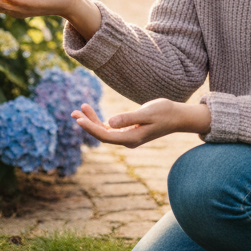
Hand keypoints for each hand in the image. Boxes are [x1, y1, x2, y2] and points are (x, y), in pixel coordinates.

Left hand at [71, 99, 210, 147]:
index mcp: (132, 138)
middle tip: (73, 112)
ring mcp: (128, 137)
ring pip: (104, 131)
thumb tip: (110, 122)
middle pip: (102, 134)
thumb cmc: (165, 112)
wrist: (177, 117)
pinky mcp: (128, 131)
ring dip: (91, 121)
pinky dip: (99, 120)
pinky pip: (109, 128)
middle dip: (87, 124)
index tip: (78, 119)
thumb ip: (128, 118)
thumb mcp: (147, 112)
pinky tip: (90, 112)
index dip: (90, 128)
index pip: (105, 135)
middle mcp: (128, 141)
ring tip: (79, 109)